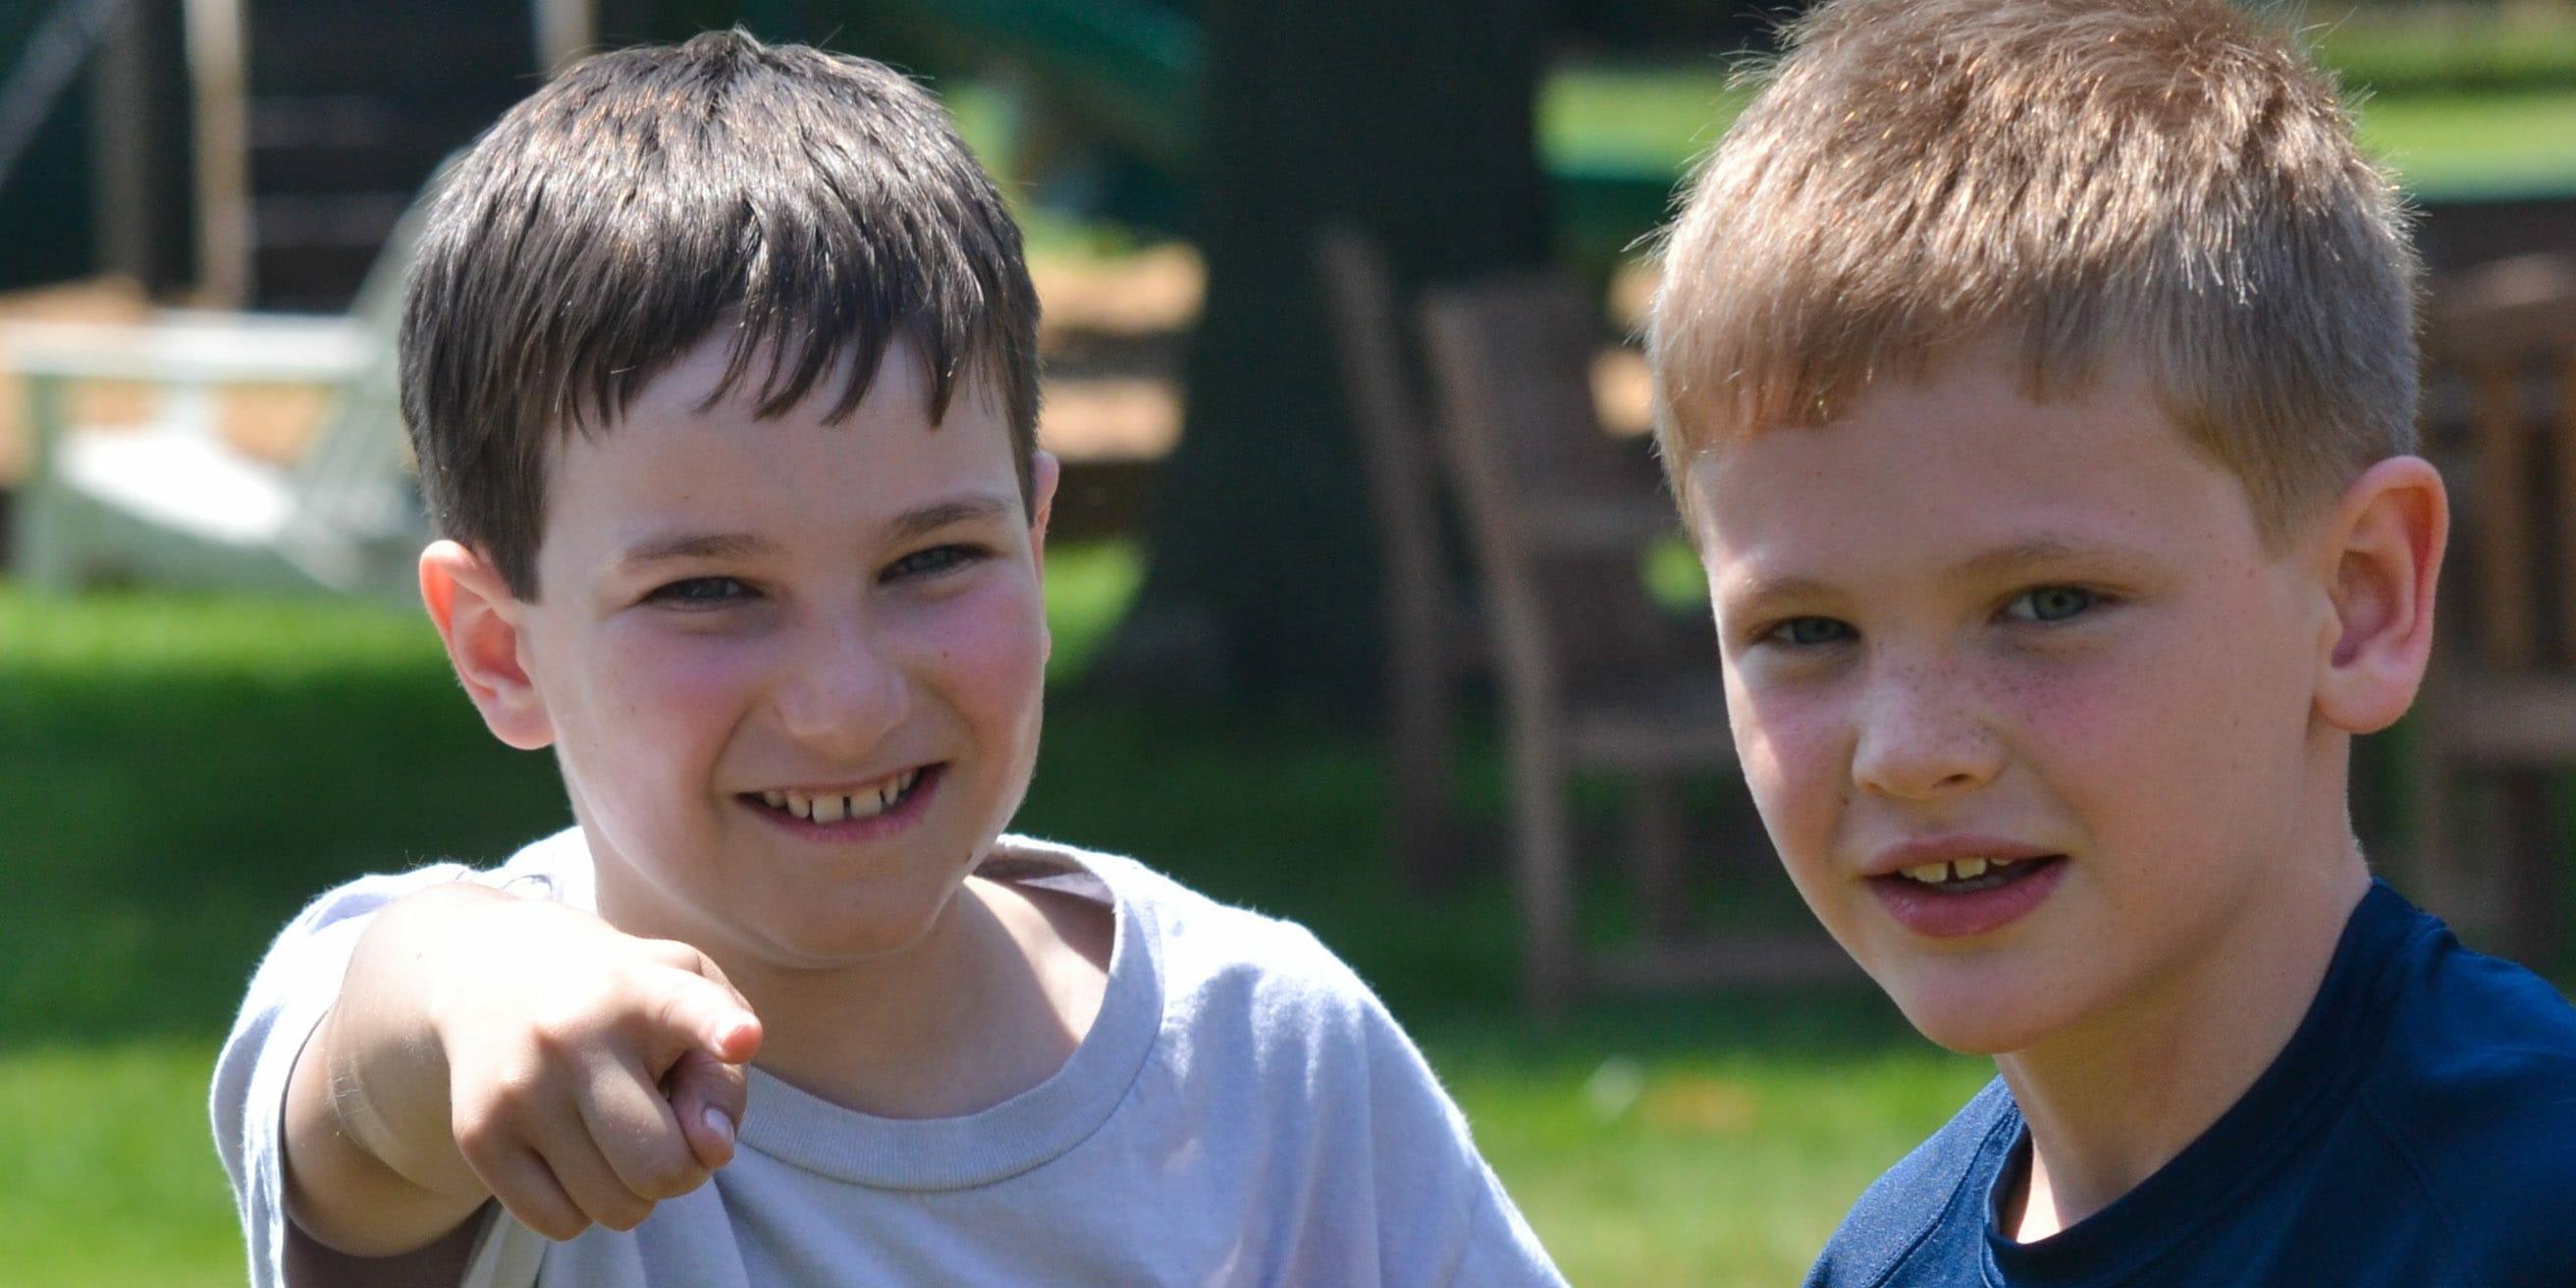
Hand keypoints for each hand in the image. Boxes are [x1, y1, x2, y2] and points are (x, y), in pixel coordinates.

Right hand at [293, 883, 762, 1250]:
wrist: (499, 976)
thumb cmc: (628, 1004)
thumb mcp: (691, 1005)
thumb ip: (722, 1078)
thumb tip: (712, 1151)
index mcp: (644, 990)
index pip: (687, 1009)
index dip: (718, 1027)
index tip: (740, 1037)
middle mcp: (574, 1035)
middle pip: (660, 1166)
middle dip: (683, 1171)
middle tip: (668, 1133)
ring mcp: (519, 1088)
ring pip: (615, 1207)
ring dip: (633, 1191)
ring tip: (616, 1133)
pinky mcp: (477, 1134)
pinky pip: (561, 1223)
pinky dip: (582, 1207)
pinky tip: (573, 1152)